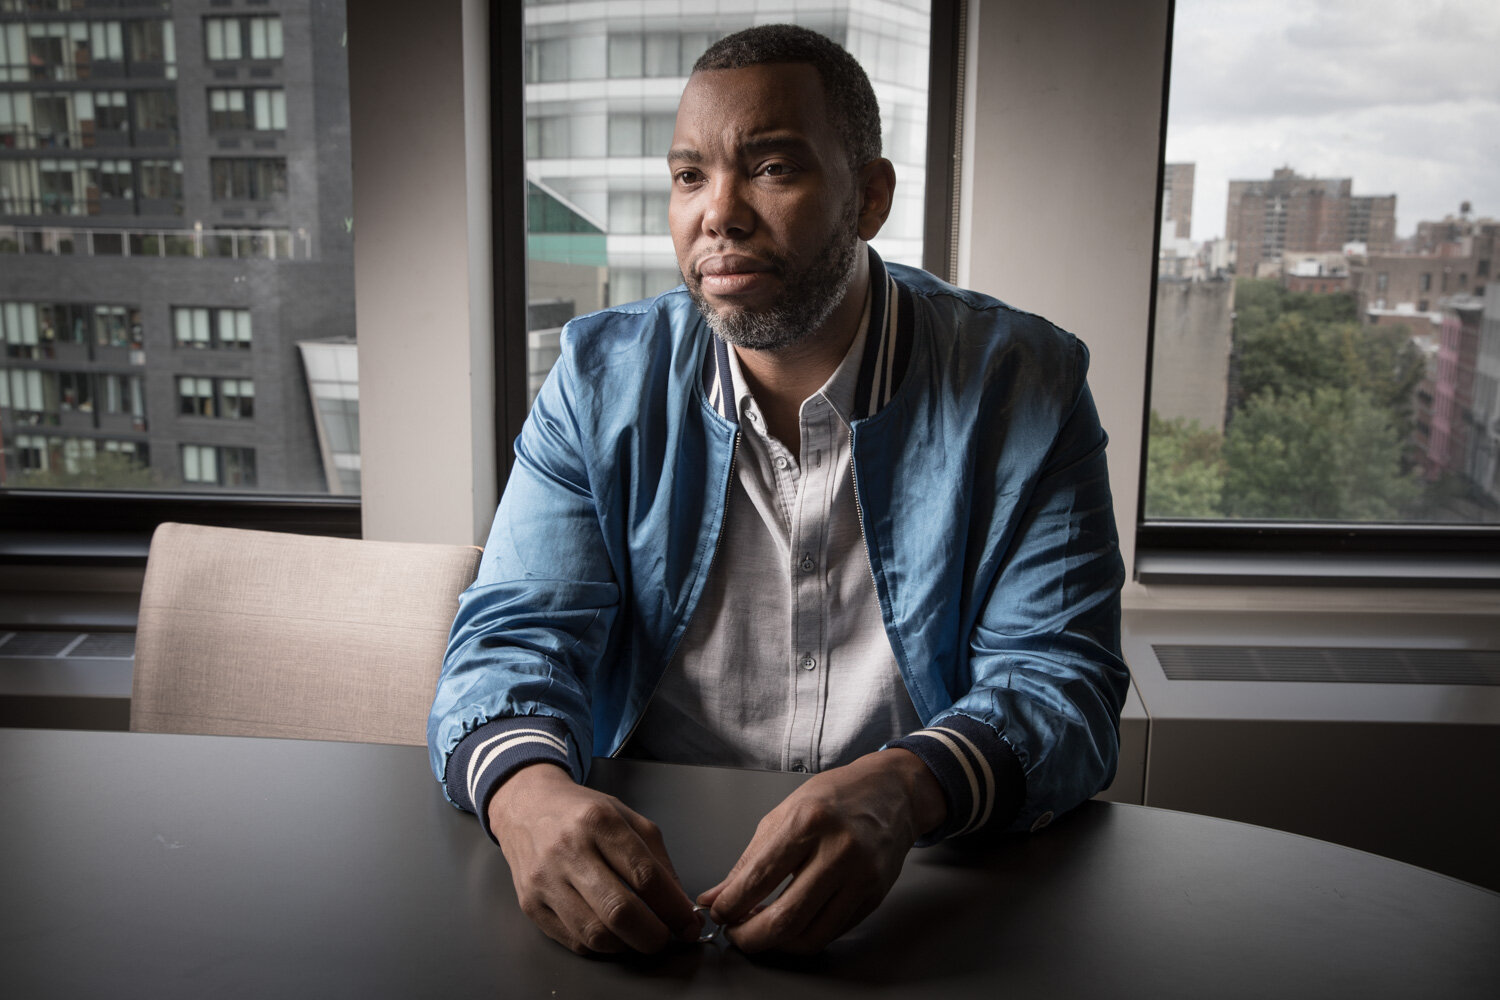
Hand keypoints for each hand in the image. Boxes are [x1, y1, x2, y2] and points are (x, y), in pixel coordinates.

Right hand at [487, 762, 699, 954]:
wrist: (526, 808)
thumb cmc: (582, 813)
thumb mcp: (627, 818)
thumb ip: (658, 860)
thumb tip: (680, 906)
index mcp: (598, 822)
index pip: (645, 876)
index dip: (673, 908)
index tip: (688, 923)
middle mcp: (568, 850)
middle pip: (619, 910)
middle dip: (653, 935)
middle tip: (666, 937)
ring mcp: (546, 880)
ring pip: (595, 933)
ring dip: (627, 945)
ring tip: (640, 936)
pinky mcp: (531, 905)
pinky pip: (574, 940)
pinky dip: (601, 945)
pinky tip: (612, 933)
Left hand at [699, 748, 945, 954]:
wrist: (891, 793)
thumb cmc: (837, 797)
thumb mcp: (784, 813)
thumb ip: (749, 860)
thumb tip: (717, 897)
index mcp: (810, 821)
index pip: (760, 878)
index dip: (730, 905)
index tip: (718, 912)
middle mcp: (840, 851)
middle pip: (786, 918)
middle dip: (750, 937)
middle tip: (735, 934)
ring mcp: (861, 878)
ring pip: (810, 936)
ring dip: (776, 944)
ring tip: (760, 930)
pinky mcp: (874, 897)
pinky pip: (831, 932)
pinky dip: (803, 936)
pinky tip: (790, 925)